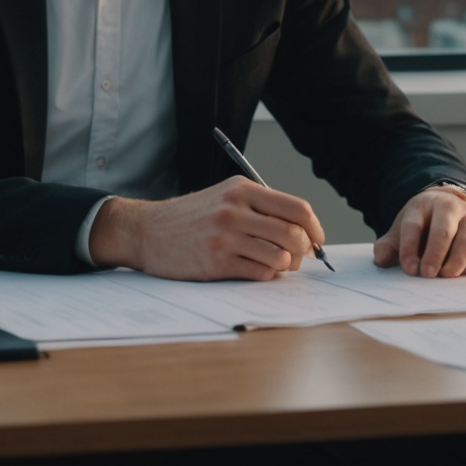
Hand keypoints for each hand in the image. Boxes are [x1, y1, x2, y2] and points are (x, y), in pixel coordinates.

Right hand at [88, 177, 325, 280]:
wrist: (148, 231)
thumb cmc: (191, 216)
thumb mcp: (224, 195)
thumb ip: (260, 206)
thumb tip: (302, 230)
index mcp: (242, 189)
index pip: (297, 208)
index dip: (315, 228)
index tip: (317, 240)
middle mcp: (235, 210)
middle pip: (292, 235)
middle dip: (303, 251)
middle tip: (299, 258)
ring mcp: (225, 237)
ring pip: (280, 257)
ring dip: (284, 266)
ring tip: (275, 264)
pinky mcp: (216, 262)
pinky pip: (260, 274)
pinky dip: (266, 275)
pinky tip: (256, 270)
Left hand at [372, 187, 465, 277]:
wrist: (450, 207)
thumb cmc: (424, 224)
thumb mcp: (403, 229)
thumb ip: (389, 245)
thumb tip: (381, 260)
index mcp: (425, 204)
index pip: (414, 225)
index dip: (409, 249)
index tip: (409, 269)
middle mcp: (452, 208)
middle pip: (444, 231)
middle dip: (435, 255)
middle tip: (428, 275)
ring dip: (458, 263)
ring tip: (446, 275)